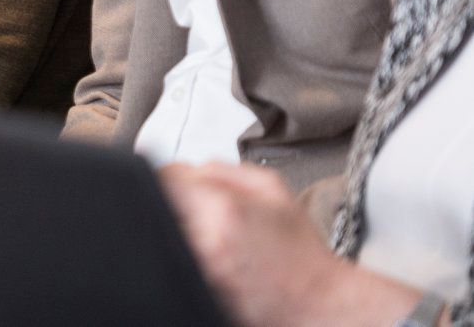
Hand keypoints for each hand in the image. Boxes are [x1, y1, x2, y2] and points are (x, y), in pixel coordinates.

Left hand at [159, 163, 421, 326]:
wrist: (319, 304)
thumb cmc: (300, 249)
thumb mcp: (272, 189)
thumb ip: (220, 169)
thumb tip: (181, 168)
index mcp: (222, 208)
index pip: (163, 177)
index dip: (167, 175)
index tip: (176, 183)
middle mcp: (203, 241)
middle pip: (155, 205)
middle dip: (170, 201)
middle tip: (191, 209)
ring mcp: (197, 271)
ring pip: (160, 233)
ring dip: (174, 227)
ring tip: (202, 233)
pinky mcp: (195, 292)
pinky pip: (172, 261)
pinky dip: (180, 253)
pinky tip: (206, 254)